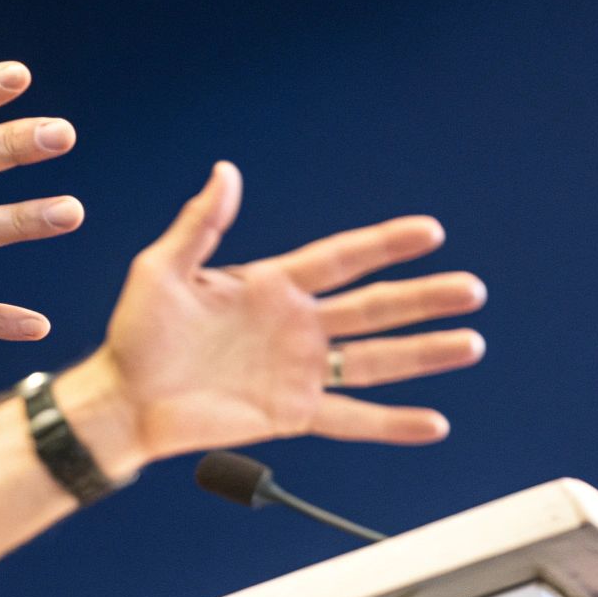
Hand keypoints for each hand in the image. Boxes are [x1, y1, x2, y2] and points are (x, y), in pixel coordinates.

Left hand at [70, 162, 484, 470]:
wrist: (125, 399)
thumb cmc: (136, 333)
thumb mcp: (161, 269)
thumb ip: (199, 225)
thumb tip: (225, 172)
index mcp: (272, 285)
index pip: (341, 258)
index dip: (385, 245)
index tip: (430, 233)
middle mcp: (296, 326)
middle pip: (374, 308)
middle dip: (424, 299)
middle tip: (472, 290)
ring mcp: (298, 371)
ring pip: (375, 360)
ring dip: (424, 353)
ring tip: (470, 343)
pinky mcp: (291, 414)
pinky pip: (352, 418)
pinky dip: (393, 424)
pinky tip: (432, 423)